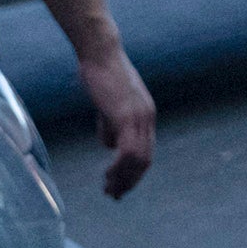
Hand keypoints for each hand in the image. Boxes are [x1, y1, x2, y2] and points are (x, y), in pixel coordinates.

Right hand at [77, 39, 160, 197]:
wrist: (99, 52)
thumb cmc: (99, 72)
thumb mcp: (107, 103)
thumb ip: (110, 124)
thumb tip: (109, 145)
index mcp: (145, 114)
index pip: (145, 150)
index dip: (134, 171)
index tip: (120, 184)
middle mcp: (147, 118)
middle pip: (145, 160)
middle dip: (130, 181)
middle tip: (115, 195)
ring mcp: (139, 117)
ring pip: (138, 160)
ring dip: (124, 179)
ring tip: (109, 190)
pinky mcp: (127, 117)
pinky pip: (128, 151)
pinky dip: (119, 168)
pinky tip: (108, 176)